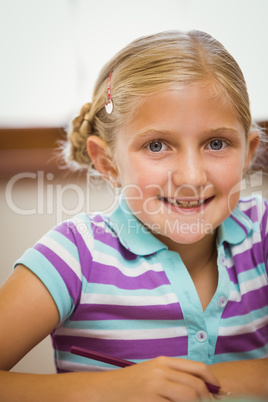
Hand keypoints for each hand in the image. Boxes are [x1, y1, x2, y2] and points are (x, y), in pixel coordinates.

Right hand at [90, 356, 219, 401]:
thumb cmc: (130, 385)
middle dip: (207, 399)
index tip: (218, 391)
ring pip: (189, 397)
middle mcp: (160, 371)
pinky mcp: (149, 400)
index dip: (212, 381)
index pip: (197, 368)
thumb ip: (173, 376)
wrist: (104, 390)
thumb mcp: (152, 373)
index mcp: (163, 362)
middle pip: (196, 385)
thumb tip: (200, 387)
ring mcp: (154, 386)